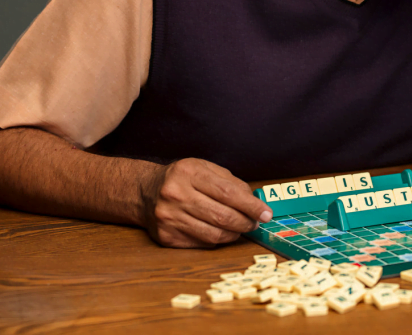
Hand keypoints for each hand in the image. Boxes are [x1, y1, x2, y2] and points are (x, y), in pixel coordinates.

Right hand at [138, 158, 273, 247]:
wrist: (144, 192)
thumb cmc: (181, 179)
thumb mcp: (204, 169)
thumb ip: (230, 182)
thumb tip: (255, 203)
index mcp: (188, 173)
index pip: (227, 192)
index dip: (251, 206)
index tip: (266, 213)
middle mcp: (176, 195)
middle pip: (222, 216)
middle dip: (245, 222)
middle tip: (255, 223)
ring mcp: (169, 218)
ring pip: (214, 235)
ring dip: (233, 234)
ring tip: (240, 228)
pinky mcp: (167, 237)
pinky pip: (202, 243)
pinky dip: (217, 240)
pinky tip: (220, 232)